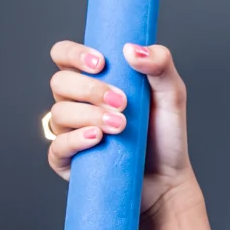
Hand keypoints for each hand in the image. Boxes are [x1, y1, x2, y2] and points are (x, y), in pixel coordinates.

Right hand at [44, 40, 195, 217]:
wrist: (168, 179)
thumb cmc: (165, 136)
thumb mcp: (172, 95)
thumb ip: (161, 64)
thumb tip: (131, 49)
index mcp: (92, 80)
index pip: (64, 55)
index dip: (74, 54)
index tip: (101, 63)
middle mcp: (75, 103)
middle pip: (60, 82)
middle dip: (90, 89)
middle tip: (122, 102)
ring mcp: (69, 132)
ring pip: (59, 113)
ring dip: (90, 115)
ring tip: (121, 126)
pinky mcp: (68, 161)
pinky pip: (57, 147)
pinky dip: (75, 140)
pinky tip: (96, 138)